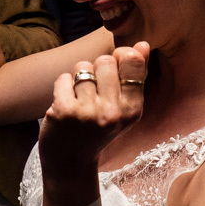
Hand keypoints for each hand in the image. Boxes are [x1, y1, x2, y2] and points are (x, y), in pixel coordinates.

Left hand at [39, 44, 150, 181]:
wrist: (71, 161)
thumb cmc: (97, 129)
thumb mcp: (122, 108)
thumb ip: (134, 77)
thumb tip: (142, 44)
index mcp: (132, 110)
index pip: (133, 62)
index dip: (121, 57)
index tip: (115, 66)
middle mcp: (113, 112)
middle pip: (105, 60)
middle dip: (97, 68)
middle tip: (93, 90)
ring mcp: (88, 112)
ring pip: (82, 67)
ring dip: (78, 78)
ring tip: (79, 99)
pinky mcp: (64, 111)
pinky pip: (64, 78)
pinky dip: (62, 87)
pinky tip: (64, 104)